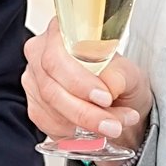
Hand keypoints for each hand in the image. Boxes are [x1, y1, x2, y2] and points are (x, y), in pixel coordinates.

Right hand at [20, 19, 151, 151]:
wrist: (120, 103)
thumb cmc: (121, 80)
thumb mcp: (131, 74)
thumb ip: (121, 75)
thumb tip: (109, 84)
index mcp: (61, 33)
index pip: (56, 56)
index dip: (78, 80)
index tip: (105, 97)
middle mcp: (41, 54)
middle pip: (51, 87)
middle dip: (85, 111)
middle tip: (112, 124)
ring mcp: (34, 81)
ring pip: (51, 109)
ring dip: (85, 124)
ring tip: (114, 126)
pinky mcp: (36, 107)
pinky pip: (49, 125)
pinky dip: (75, 132)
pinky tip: (95, 130)